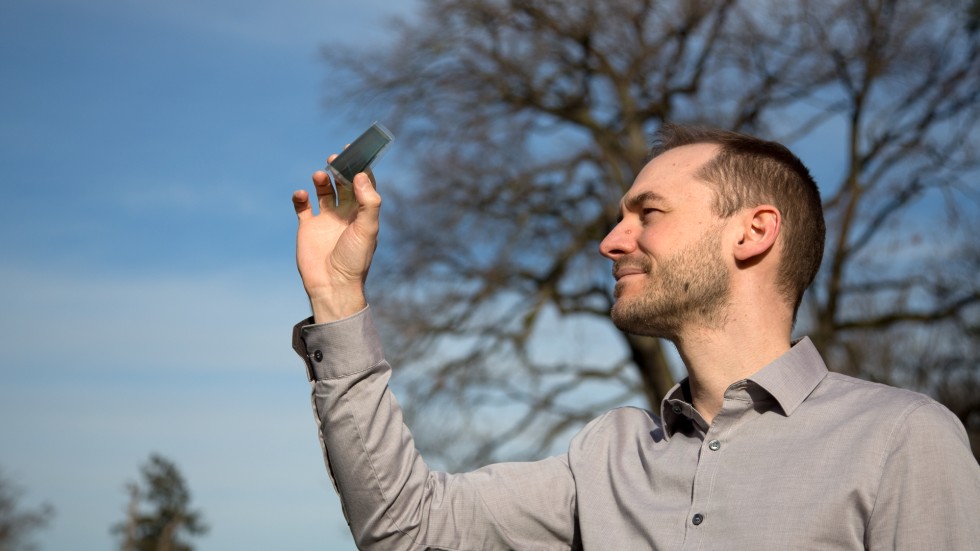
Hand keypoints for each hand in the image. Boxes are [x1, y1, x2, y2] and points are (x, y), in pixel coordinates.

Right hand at [292, 157, 380, 322]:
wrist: (333, 285)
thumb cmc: (354, 259)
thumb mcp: (367, 229)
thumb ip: (368, 202)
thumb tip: (361, 174)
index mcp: (362, 214)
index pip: (363, 184)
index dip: (360, 167)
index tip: (355, 151)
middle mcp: (345, 214)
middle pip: (342, 183)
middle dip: (339, 169)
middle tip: (334, 159)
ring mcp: (325, 220)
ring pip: (323, 191)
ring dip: (321, 180)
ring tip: (319, 175)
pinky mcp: (308, 228)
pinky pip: (302, 206)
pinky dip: (300, 197)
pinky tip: (302, 194)